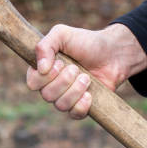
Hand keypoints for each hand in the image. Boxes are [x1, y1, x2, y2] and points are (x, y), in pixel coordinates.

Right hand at [26, 23, 146, 117]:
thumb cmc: (86, 42)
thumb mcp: (62, 34)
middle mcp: (51, 85)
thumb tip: (41, 68)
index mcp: (43, 69)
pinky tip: (89, 94)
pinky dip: (82, 104)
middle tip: (76, 68)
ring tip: (86, 77)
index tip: (59, 63)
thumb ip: (45, 45)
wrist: (113, 53)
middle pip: (46, 95)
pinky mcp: (80, 106)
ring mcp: (66, 97)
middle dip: (64, 80)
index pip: (32, 83)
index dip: (44, 77)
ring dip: (75, 90)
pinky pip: (74, 114)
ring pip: (60, 105)